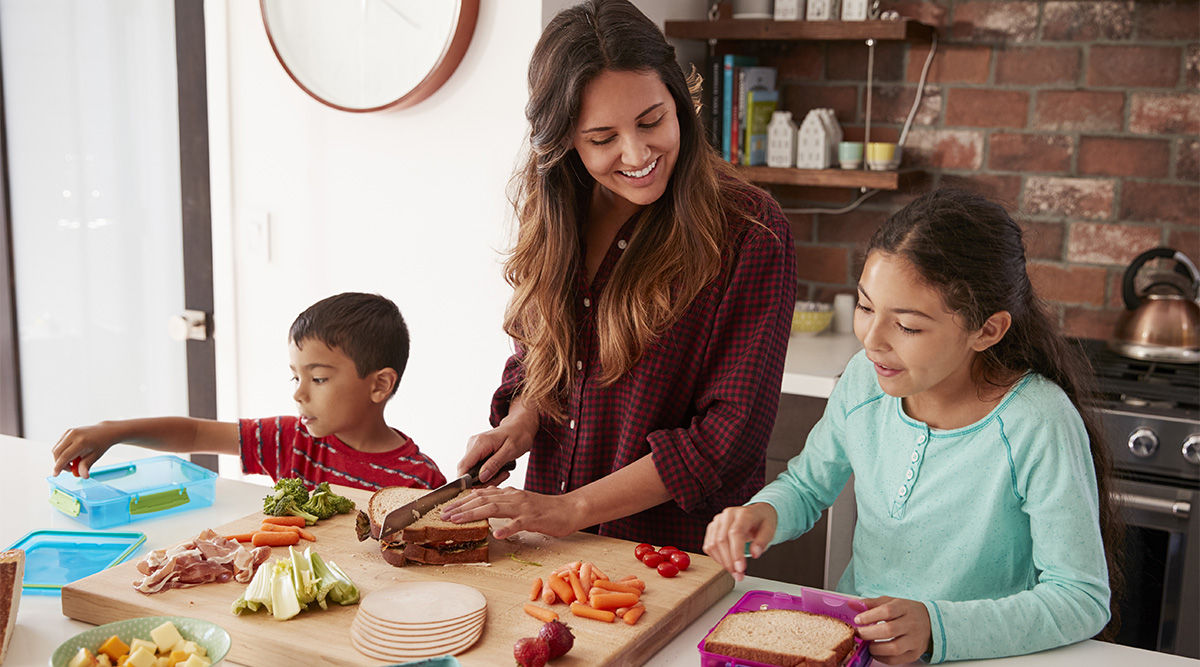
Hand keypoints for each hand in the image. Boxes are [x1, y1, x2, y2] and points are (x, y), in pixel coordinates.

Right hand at [51, 424, 119, 477]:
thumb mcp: (95, 456)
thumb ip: (86, 466)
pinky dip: (62, 452)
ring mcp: (69, 432)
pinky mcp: (67, 432)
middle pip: (57, 452)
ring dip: (60, 458)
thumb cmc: (101, 444)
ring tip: (74, 461)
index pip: (65, 456)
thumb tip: (83, 476)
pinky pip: (59, 445)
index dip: (59, 466)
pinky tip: (72, 454)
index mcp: (81, 441)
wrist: (104, 431)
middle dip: (60, 463)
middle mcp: (73, 435)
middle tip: (71, 468)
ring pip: (56, 449)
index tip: (55, 474)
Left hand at [440, 486, 579, 539]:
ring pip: (495, 508)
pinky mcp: (534, 518)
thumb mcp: (520, 502)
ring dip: (474, 514)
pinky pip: (518, 523)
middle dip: (460, 508)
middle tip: (443, 515)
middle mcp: (513, 497)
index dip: (462, 501)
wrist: (569, 509)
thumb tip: (482, 499)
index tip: (446, 508)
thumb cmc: (545, 509)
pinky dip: (507, 528)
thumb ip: (502, 500)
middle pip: (482, 500)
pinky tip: (497, 534)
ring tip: (458, 521)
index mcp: (509, 494)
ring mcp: (523, 507)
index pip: (481, 495)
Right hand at [457, 399, 537, 484]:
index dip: (466, 481)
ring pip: (473, 471)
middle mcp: (473, 444)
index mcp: (480, 443)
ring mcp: (474, 447)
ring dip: (488, 477)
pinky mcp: (477, 451)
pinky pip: (477, 467)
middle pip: (468, 471)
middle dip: (483, 481)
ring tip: (504, 472)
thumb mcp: (510, 451)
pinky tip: (500, 469)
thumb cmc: (519, 435)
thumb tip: (481, 477)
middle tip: (501, 477)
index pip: (463, 466)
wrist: (521, 425)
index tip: (479, 489)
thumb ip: (495, 464)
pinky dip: (488, 472)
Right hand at [702, 503, 777, 581]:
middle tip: (738, 575)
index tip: (740, 568)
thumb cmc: (762, 522)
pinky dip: (716, 558)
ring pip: (712, 544)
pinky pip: (709, 546)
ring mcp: (718, 521)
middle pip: (721, 540)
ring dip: (722, 562)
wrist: (756, 514)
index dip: (736, 553)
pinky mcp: (712, 528)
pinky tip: (726, 563)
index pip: (735, 533)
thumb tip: (755, 553)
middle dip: (729, 561)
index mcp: (743, 514)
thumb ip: (763, 541)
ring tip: (734, 572)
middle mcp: (727, 515)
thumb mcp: (770, 530)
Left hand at [854, 596, 932, 664]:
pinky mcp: (914, 654)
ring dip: (875, 648)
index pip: (887, 611)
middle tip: (858, 633)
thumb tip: (851, 604)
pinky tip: (875, 651)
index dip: (870, 616)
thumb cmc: (906, 611)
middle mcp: (911, 624)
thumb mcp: (891, 602)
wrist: (930, 623)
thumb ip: (871, 603)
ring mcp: (914, 640)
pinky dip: (881, 657)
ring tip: (866, 644)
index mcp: (904, 608)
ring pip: (893, 648)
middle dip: (868, 633)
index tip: (857, 619)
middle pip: (889, 630)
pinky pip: (895, 659)